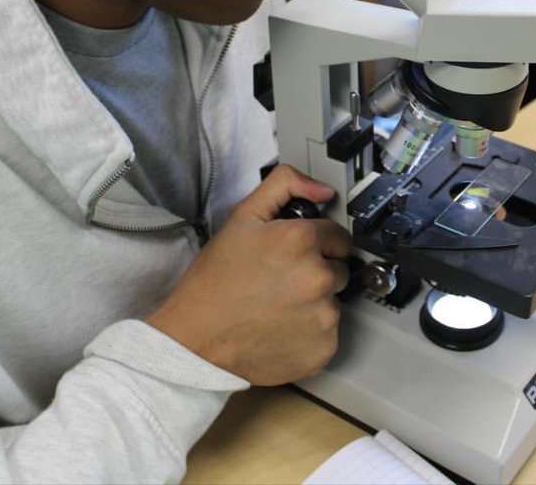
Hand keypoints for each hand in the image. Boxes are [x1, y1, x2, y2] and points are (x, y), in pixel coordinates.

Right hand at [146, 165, 349, 384]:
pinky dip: (311, 332)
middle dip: (316, 271)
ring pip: (334, 301)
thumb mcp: (242, 218)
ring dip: (315, 302)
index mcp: (301, 241)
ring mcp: (323, 317)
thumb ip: (285, 186)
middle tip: (282, 280)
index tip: (296, 254)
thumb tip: (322, 190)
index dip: (317, 242)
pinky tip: (282, 327)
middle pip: (339, 268)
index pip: (339, 236)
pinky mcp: (323, 348)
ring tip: (278, 305)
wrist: (195, 340)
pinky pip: (329, 333)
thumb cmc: (214, 283)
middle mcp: (318, 278)